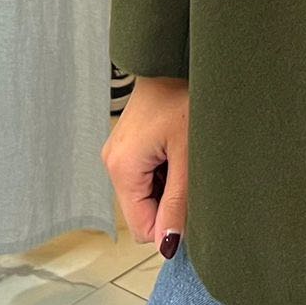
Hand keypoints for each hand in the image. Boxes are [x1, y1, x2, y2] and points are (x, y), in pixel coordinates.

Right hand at [104, 76, 188, 255]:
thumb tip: (167, 246)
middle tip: (191, 170)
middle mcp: (112, 162)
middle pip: (143, 210)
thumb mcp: (188, 156)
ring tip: (184, 154)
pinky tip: (176, 148)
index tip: (194, 200)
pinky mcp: (127, 145)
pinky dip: (163, 170)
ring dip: (168, 184)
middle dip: (170, 201)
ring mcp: (117, 152)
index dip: (170, 223)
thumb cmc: (184, 96)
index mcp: (121, 168)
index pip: (142, 227)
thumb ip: (178, 204)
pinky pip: (144, 175)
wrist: (175, 58)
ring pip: (145, 193)